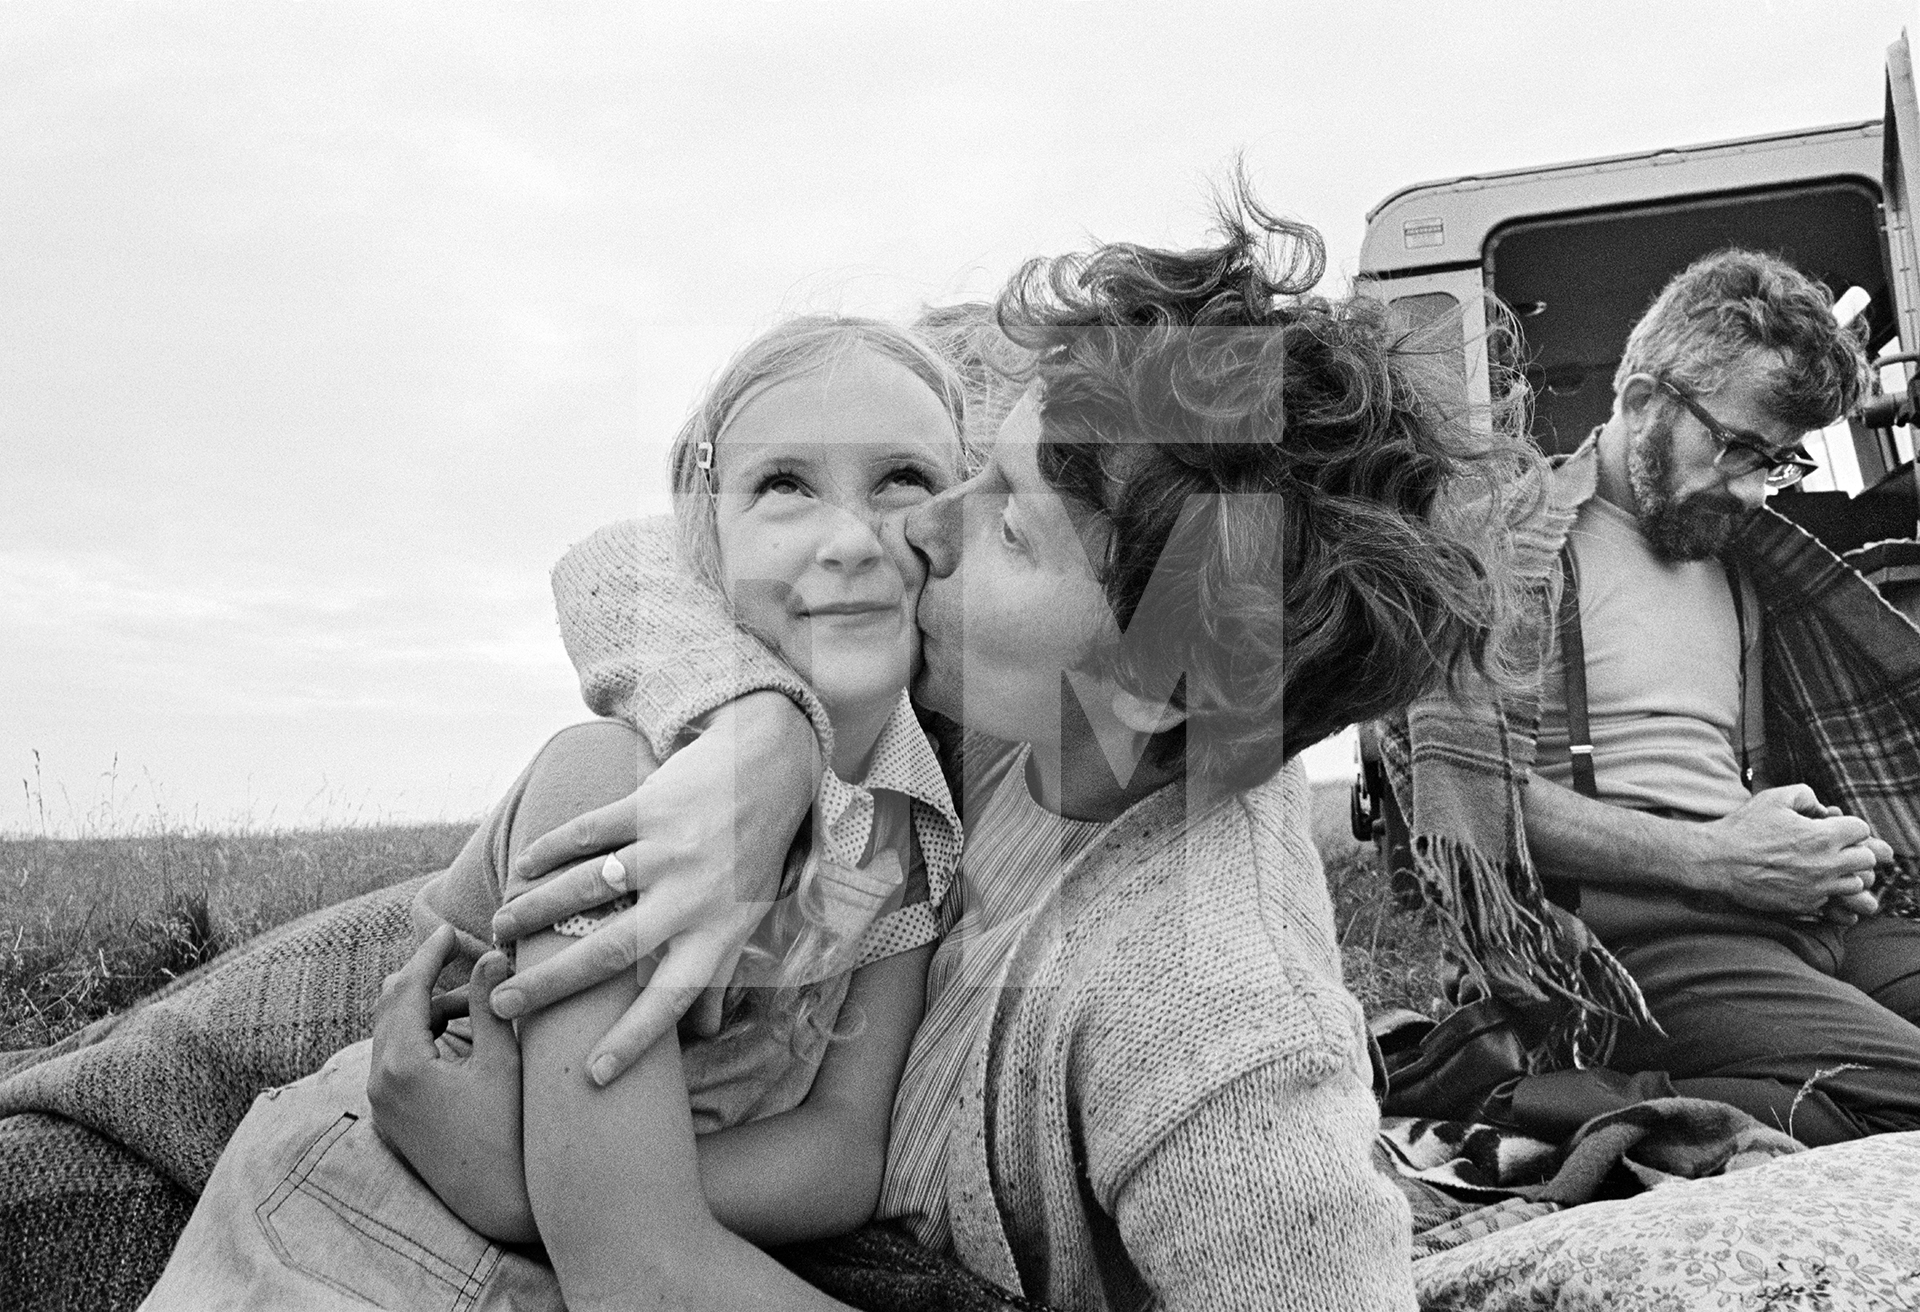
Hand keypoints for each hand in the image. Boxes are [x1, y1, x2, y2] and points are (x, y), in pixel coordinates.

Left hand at [368, 925, 535, 1244]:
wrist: (500, 1205)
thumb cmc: (509, 1134)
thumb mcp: (504, 1061)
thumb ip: (491, 1004)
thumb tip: (490, 955)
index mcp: (401, 1064)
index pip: (406, 986)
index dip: (431, 952)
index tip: (452, 928)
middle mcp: (380, 1083)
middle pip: (390, 1004)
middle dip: (428, 975)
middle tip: (468, 958)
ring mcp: (384, 1104)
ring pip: (394, 1031)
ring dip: (431, 1007)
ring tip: (481, 1003)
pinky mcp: (394, 1118)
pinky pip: (398, 1058)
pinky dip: (425, 1036)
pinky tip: (465, 1036)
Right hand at [488, 692, 820, 1082]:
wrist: (769, 766)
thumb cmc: (754, 855)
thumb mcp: (748, 917)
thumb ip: (722, 973)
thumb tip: (707, 1036)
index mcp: (718, 932)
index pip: (673, 999)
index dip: (635, 1040)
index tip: (593, 1076)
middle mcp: (693, 896)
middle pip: (612, 951)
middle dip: (552, 984)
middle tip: (504, 1004)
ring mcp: (670, 849)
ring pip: (588, 888)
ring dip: (538, 910)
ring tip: (502, 929)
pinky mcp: (650, 805)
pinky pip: (590, 831)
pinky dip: (551, 849)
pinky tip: (523, 866)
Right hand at [1692, 786, 1888, 918]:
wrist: (1717, 862)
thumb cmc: (1744, 828)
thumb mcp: (1773, 798)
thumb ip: (1806, 795)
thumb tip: (1822, 809)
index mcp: (1822, 836)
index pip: (1862, 830)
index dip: (1848, 826)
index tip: (1833, 827)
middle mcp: (1826, 864)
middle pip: (1866, 859)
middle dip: (1853, 849)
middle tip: (1833, 847)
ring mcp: (1817, 887)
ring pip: (1855, 883)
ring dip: (1844, 873)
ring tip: (1822, 865)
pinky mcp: (1805, 904)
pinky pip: (1831, 900)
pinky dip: (1825, 890)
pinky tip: (1805, 879)